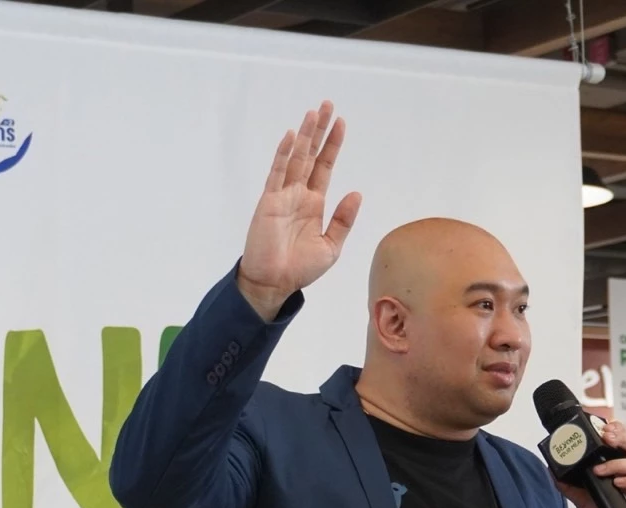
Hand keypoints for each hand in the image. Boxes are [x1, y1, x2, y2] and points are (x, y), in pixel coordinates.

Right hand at [237, 101, 361, 320]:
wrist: (274, 283)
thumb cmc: (300, 268)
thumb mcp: (331, 246)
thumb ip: (343, 220)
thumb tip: (356, 193)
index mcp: (314, 204)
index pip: (325, 167)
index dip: (333, 145)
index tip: (341, 123)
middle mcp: (298, 194)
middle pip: (311, 155)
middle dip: (319, 131)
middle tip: (327, 105)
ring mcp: (282, 195)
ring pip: (296, 158)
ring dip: (304, 135)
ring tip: (313, 112)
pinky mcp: (268, 201)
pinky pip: (277, 173)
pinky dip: (284, 154)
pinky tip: (291, 136)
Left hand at [556, 419, 625, 507]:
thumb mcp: (584, 502)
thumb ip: (571, 486)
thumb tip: (553, 471)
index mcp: (620, 470)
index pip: (621, 442)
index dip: (614, 431)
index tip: (599, 426)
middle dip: (620, 436)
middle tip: (605, 436)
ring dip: (617, 463)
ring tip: (600, 470)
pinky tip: (618, 482)